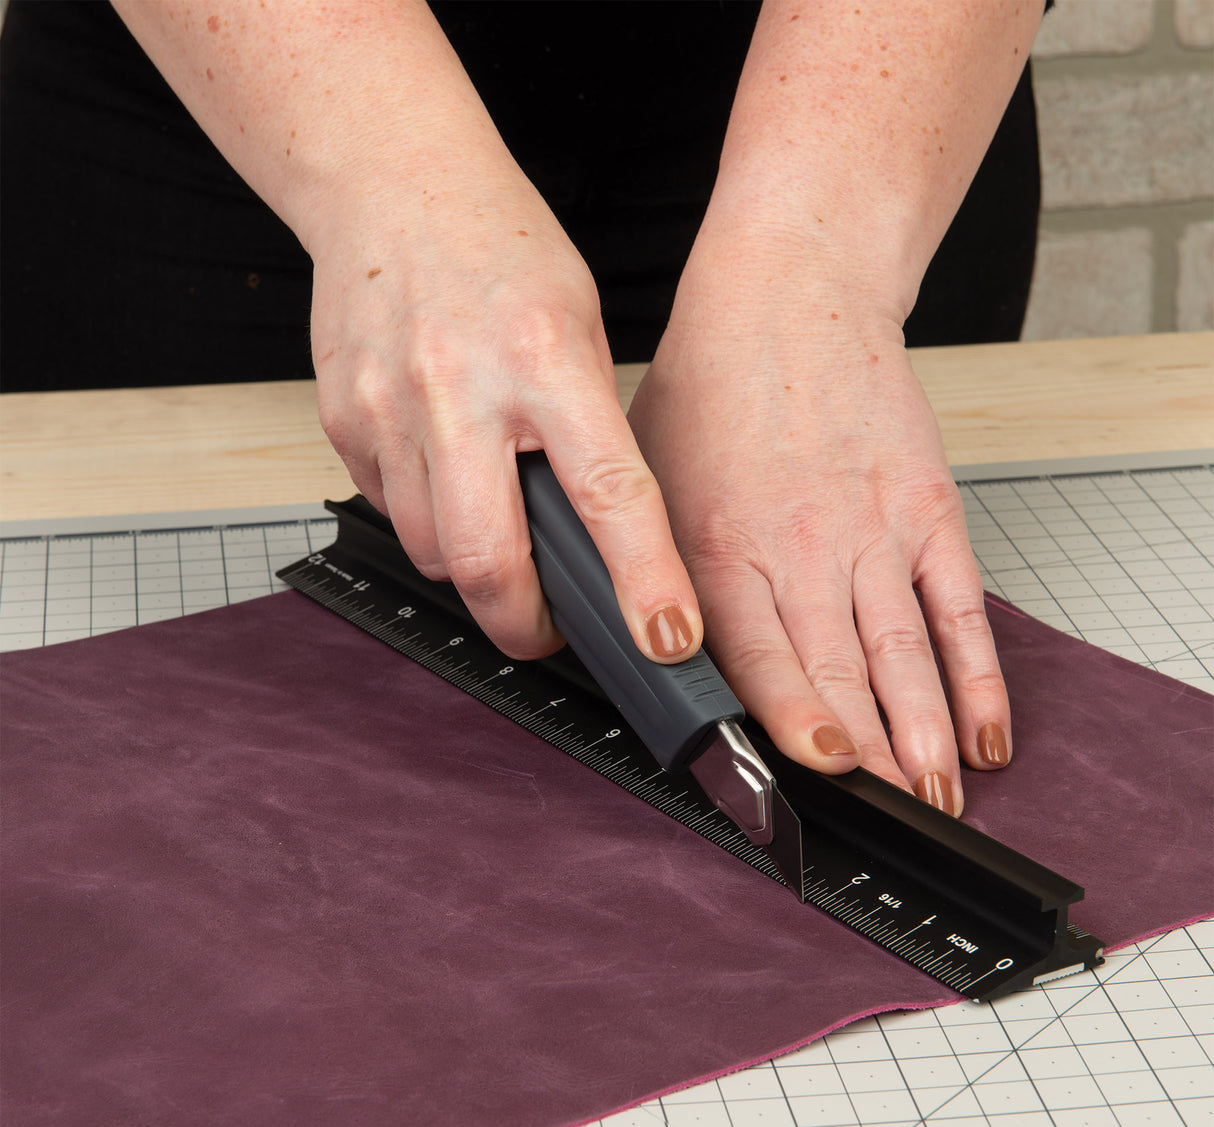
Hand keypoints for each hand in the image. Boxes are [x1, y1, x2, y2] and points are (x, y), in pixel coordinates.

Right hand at [307, 153, 700, 664]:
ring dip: (470, 565)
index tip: (665, 639)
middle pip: (488, 563)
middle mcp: (460, 389)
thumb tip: (599, 531)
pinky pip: (388, 511)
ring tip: (490, 519)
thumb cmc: (498, 248)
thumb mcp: (577, 324)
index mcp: (545, 358)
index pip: (609, 494)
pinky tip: (438, 466)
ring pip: (431, 553)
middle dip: (524, 626)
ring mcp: (389, 409)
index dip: (643, 581)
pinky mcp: (341, 422)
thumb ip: (586, 426)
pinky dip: (422, 515)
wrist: (390, 184)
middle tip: (546, 630)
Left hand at [627, 259, 1010, 814]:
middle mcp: (803, 545)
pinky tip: (984, 726)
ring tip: (940, 795)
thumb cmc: (713, 382)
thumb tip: (634, 648)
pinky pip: (957, 606)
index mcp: (724, 544)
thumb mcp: (643, 476)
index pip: (761, 654)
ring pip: (904, 652)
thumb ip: (643, 567)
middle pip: (841, 671)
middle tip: (892, 817)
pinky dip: (975, 673)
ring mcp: (873, 528)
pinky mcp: (925, 507)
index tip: (823, 772)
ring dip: (926, 732)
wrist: (791, 292)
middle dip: (871, 757)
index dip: (795, 720)